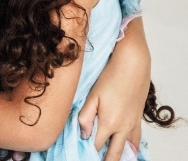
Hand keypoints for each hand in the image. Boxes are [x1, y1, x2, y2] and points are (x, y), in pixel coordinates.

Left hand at [78, 20, 149, 160]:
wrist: (133, 65)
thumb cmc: (111, 76)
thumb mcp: (93, 94)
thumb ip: (86, 115)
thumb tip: (83, 134)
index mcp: (108, 122)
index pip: (96, 145)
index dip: (87, 151)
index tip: (79, 152)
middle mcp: (123, 127)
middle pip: (114, 153)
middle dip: (104, 159)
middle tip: (93, 159)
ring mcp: (133, 124)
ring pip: (127, 149)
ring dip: (118, 156)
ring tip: (108, 158)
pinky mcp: (138, 119)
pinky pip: (136, 140)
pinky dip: (131, 148)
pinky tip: (127, 150)